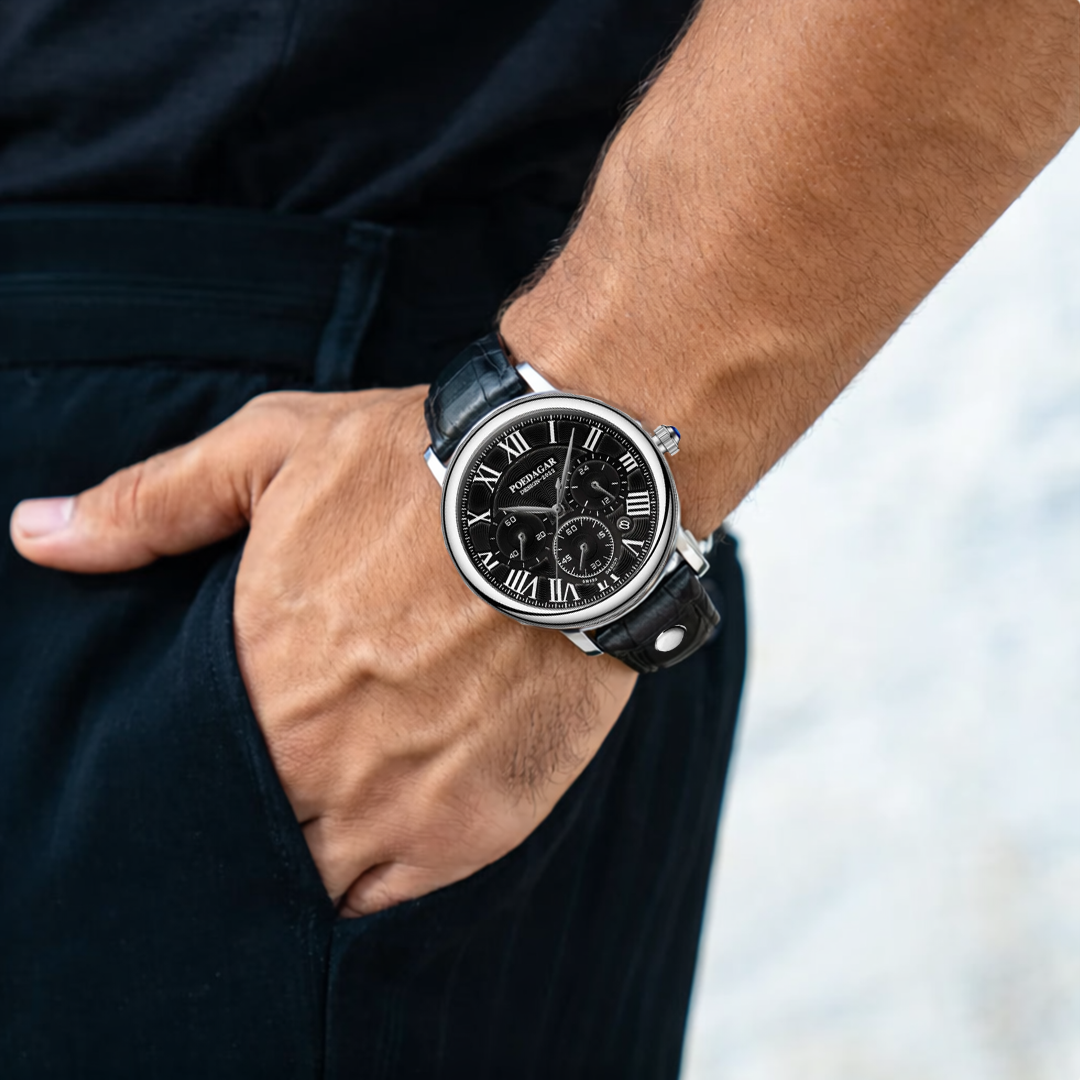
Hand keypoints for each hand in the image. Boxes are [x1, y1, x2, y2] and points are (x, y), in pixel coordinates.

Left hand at [9, 387, 636, 915]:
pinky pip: (389, 899)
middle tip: (273, 785)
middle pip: (243, 829)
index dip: (192, 770)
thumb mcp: (275, 451)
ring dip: (304, 857)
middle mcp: (312, 752)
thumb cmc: (421, 467)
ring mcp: (391, 800)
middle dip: (247, 815)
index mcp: (253, 670)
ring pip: (308, 879)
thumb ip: (153, 504)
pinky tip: (370, 846)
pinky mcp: (470, 826)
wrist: (569, 495)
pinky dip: (370, 883)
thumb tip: (35, 534)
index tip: (216, 754)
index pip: (181, 768)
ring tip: (319, 820)